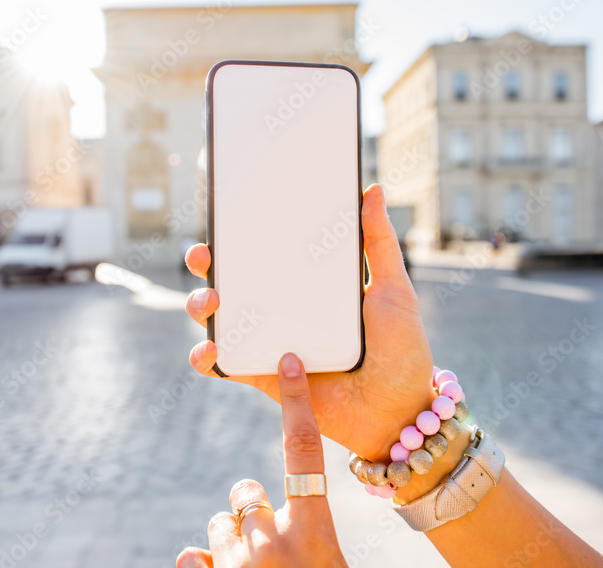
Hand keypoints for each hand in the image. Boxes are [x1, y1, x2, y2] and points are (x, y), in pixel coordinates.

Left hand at [176, 354, 346, 567]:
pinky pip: (192, 557)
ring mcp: (237, 566)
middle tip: (269, 543)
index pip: (305, 452)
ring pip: (219, 524)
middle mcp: (271, 543)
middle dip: (252, 506)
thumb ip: (313, 536)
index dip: (296, 402)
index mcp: (313, 533)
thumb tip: (292, 521)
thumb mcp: (329, 563)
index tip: (288, 363)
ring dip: (232, 543)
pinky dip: (205, 565)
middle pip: (247, 491)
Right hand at [184, 184, 432, 461]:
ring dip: (200, 305)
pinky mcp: (263, 377)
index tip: (227, 214)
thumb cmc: (402, 350)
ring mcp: (270, 343)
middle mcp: (283, 310)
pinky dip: (206, 357)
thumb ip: (379, 243)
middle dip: (207, 262)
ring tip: (210, 301)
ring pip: (219, 319)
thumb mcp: (393, 289)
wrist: (398, 412)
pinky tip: (209, 349)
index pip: (267, 251)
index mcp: (310, 284)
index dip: (241, 234)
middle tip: (204, 254)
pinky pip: (224, 365)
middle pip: (233, 280)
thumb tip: (372, 190)